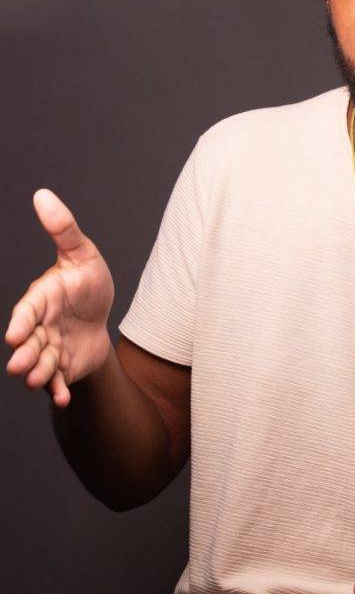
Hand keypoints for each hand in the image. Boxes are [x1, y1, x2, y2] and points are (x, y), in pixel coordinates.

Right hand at [5, 189, 114, 406]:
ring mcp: (50, 348)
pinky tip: (62, 398)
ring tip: (38, 381)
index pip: (29, 310)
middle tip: (19, 365)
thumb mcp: (82, 253)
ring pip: (40, 363)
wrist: (100, 315)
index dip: (22, 322)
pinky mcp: (61, 367)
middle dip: (24, 354)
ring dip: (38, 374)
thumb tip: (43, 195)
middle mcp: (41, 326)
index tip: (16, 334)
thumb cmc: (86, 282)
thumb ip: (63, 229)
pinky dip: (58, 390)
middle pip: (30, 342)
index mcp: (43, 298)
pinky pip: (58, 380)